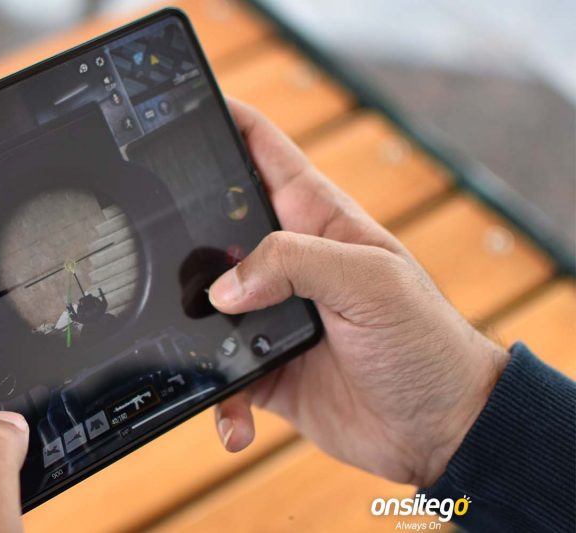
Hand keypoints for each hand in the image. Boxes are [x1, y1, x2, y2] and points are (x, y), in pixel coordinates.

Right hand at [209, 98, 509, 486]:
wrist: (441, 429)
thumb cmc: (427, 343)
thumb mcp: (372, 283)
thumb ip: (296, 263)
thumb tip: (225, 284)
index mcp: (316, 220)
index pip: (261, 151)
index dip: (224, 124)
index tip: (180, 116)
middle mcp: (287, 264)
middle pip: (215, 229)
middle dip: (182, 237)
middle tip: (158, 252)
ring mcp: (271, 316)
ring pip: (205, 306)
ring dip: (193, 331)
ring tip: (203, 352)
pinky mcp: (264, 369)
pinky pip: (221, 379)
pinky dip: (222, 403)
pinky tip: (236, 423)